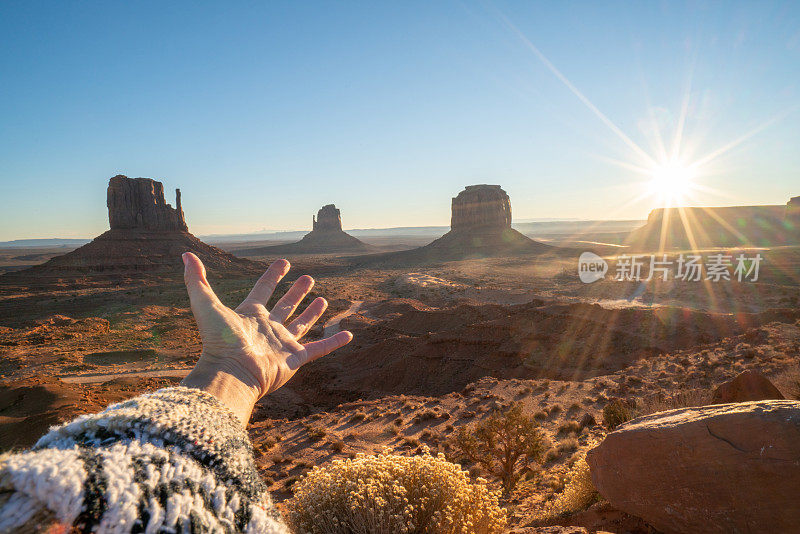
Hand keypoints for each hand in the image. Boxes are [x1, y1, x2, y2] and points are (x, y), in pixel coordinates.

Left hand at [179, 252, 351, 424]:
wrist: (232, 373)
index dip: (272, 276)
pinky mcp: (295, 359)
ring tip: (323, 299)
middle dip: (296, 292)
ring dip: (312, 313)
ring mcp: (281, 344)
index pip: (263, 290)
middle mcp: (267, 329)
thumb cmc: (219, 342)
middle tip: (308, 278)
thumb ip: (196, 280)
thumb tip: (185, 254)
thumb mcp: (205, 305)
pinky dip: (334, 342)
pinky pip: (319, 348)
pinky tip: (348, 334)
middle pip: (285, 306)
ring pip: (301, 325)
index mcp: (249, 315)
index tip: (283, 263)